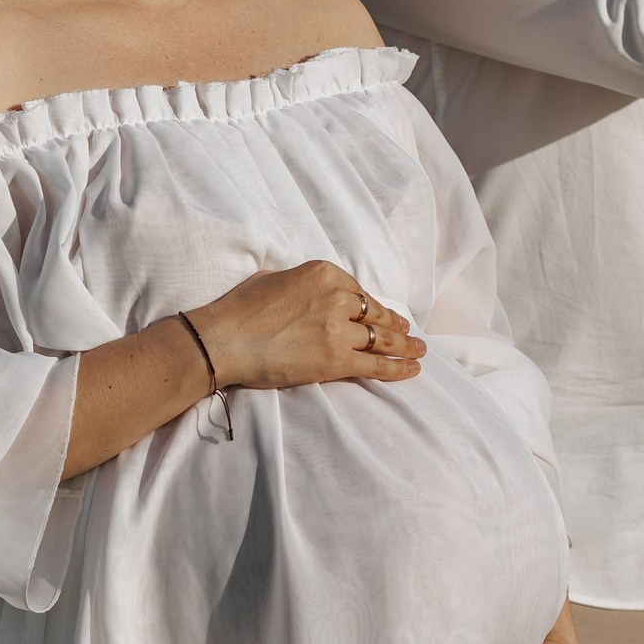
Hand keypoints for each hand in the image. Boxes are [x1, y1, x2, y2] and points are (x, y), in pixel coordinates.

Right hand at [191, 260, 423, 389]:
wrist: (225, 339)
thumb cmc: (240, 309)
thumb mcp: (275, 278)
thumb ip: (302, 283)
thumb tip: (309, 293)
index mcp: (323, 273)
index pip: (358, 290)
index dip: (370, 306)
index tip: (379, 314)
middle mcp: (337, 297)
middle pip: (376, 313)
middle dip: (396, 324)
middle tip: (409, 332)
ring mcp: (339, 329)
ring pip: (382, 338)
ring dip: (405, 346)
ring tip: (419, 351)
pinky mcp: (337, 359)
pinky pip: (376, 364)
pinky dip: (398, 368)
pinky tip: (412, 369)